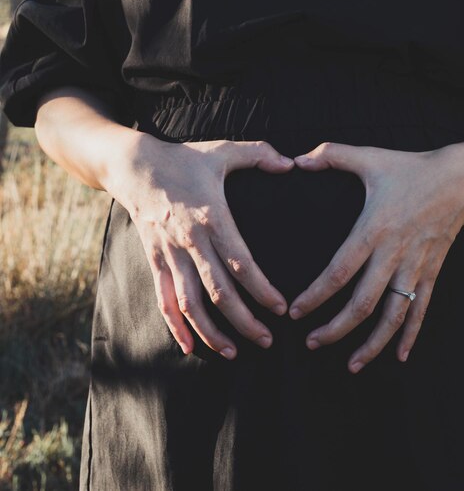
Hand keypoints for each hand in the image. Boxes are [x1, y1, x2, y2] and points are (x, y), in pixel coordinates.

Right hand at [109, 135, 294, 358]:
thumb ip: (259, 154)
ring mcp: (169, 254)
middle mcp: (190, 241)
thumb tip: (292, 163)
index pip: (240, 262)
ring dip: (210, 332)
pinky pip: (163, 299)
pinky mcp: (154, 260)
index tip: (280, 308)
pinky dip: (175, 326)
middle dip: (244, 320)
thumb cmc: (185, 159)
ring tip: (234, 352)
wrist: (133, 166)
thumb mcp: (222, 151)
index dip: (261, 289)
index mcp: (212, 217)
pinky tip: (189, 347)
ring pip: (189, 303)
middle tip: (268, 341)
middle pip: (218, 291)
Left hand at [287, 141, 463, 372]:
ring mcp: (416, 267)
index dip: (316, 296)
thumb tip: (296, 159)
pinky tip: (399, 356)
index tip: (295, 313)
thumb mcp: (371, 157)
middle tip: (311, 344)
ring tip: (351, 365)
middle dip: (336, 329)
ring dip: (372, 344)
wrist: (462, 179)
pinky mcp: (432, 272)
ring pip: (393, 315)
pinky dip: (410, 335)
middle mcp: (395, 254)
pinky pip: (420, 310)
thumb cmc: (411, 168)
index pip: (339, 272)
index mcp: (374, 229)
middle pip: (363, 303)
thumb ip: (332, 155)